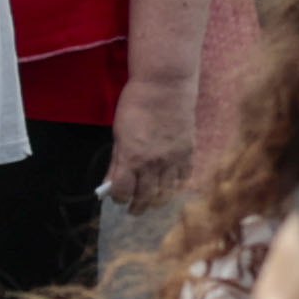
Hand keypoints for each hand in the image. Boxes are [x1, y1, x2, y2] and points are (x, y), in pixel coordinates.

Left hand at [107, 78, 194, 211]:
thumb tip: (109, 183)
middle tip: (133, 210)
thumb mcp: (118, 133)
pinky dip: (175, 187)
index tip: (117, 198)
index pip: (124, 191)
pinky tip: (168, 188)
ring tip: (150, 204)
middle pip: (147, 197)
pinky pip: (183, 179)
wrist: (165, 87)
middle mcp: (155, 164)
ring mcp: (174, 160)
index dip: (119, 198)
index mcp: (133, 158)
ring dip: (157, 202)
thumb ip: (116, 161)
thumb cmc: (136, 106)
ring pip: (167, 193)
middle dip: (138, 207)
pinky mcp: (189, 154)